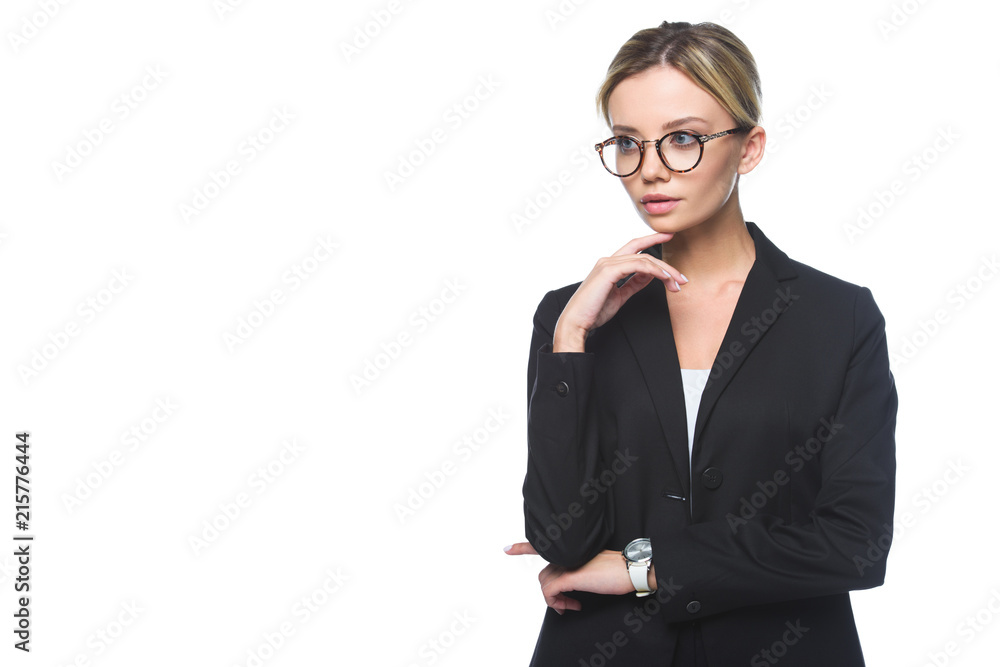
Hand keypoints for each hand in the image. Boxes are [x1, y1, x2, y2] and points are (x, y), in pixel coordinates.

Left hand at [504, 542, 634, 613]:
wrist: (630, 570)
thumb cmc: (617, 571)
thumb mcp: (594, 568)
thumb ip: (579, 569)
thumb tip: (573, 583)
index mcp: (572, 550)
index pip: (541, 546)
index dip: (523, 547)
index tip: (508, 549)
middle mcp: (567, 554)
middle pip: (545, 574)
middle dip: (551, 592)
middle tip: (567, 604)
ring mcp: (567, 564)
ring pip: (545, 584)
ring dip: (555, 600)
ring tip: (570, 606)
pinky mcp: (570, 576)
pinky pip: (549, 591)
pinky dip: (555, 603)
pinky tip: (571, 607)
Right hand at [553, 233, 687, 350]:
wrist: (576, 322)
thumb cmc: (594, 311)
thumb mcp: (620, 296)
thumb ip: (634, 284)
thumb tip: (649, 276)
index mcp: (609, 265)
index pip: (635, 247)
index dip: (652, 240)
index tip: (669, 237)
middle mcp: (608, 261)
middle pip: (643, 253)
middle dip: (666, 264)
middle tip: (681, 278)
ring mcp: (608, 264)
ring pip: (644, 259)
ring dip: (664, 271)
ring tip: (676, 283)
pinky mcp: (608, 271)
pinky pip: (638, 266)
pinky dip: (654, 271)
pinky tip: (664, 278)